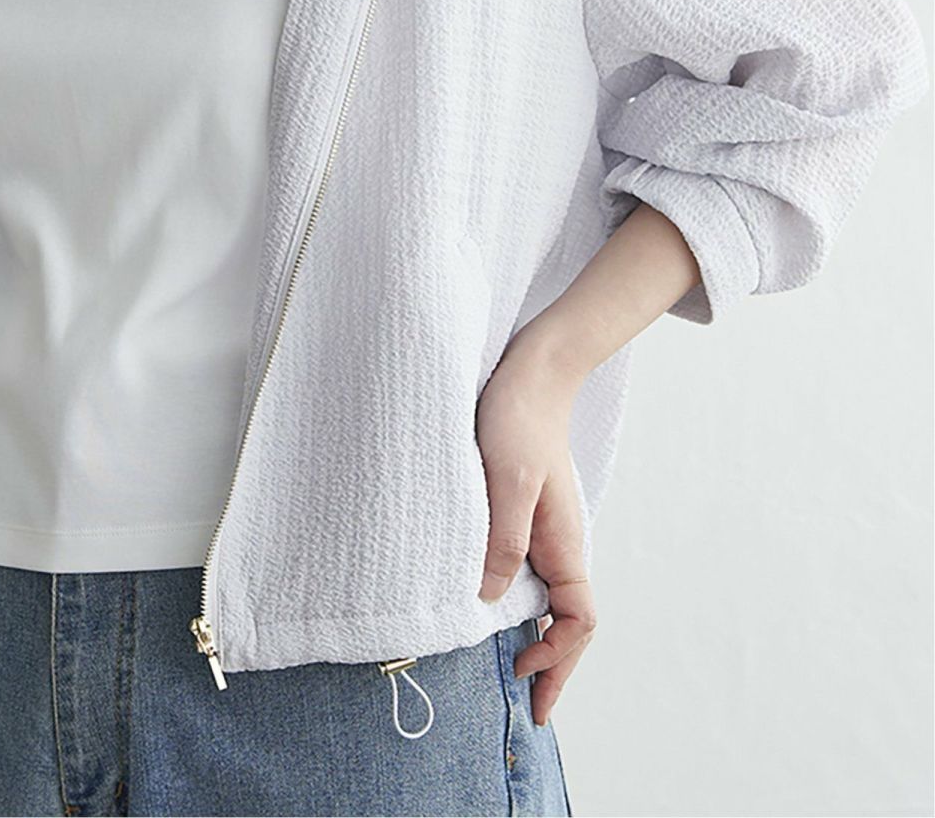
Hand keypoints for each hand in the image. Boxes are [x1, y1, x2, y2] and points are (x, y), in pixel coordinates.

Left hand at [474, 331, 597, 726]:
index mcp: (564, 540)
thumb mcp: (506, 479)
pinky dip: (521, 599)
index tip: (526, 678)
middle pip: (571, 619)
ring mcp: (543, 528)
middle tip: (528, 700)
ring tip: (514, 665)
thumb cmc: (518, 418)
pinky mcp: (523, 511)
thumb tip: (491, 600)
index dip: (560, 656)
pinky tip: (495, 605)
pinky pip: (529, 569)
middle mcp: (559, 541)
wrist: (529, 371)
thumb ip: (502, 538)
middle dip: (555, 662)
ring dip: (540, 634)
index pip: (579, 618)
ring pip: (551, 597)